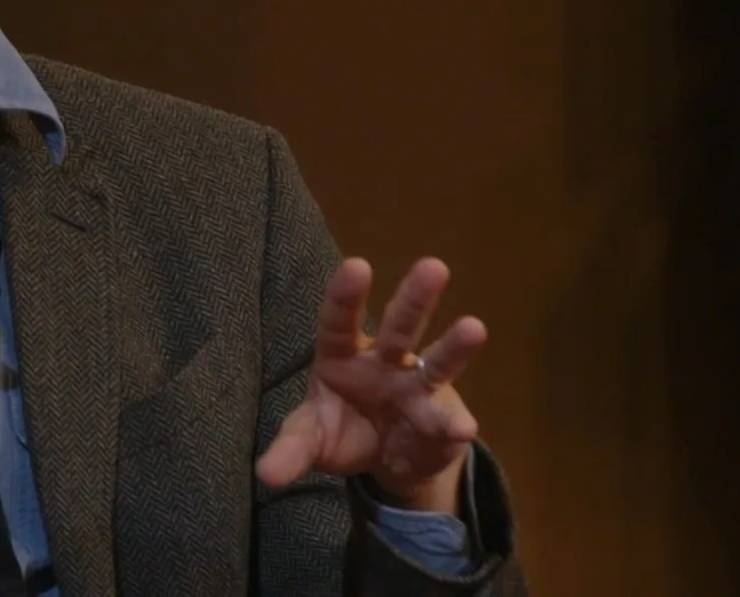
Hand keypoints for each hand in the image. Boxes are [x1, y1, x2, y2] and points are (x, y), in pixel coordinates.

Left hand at [254, 256, 487, 513]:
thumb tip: (266, 475)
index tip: (356, 265)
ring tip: (474, 328)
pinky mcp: (440, 418)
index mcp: (341, 354)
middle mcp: (384, 361)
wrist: (383, 459)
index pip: (338, 321)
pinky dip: (454, 425)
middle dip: (415, 297)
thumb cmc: (339, 428)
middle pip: (400, 326)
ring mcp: (416, 387)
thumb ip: (290, 450)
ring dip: (454, 347)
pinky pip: (447, 420)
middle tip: (434, 266)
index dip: (346, 295)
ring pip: (436, 361)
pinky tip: (463, 429)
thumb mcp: (309, 438)